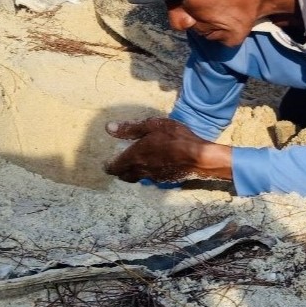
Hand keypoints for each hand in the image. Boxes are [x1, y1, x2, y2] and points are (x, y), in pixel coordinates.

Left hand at [103, 117, 232, 183]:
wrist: (198, 157)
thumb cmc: (175, 137)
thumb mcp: (153, 126)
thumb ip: (131, 128)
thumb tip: (109, 128)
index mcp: (135, 156)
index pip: (115, 166)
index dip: (109, 166)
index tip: (106, 163)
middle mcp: (141, 170)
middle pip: (124, 176)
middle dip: (119, 171)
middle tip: (117, 165)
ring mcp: (153, 177)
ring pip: (137, 178)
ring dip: (132, 173)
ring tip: (133, 166)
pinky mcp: (164, 180)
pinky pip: (150, 178)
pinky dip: (147, 174)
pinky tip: (152, 167)